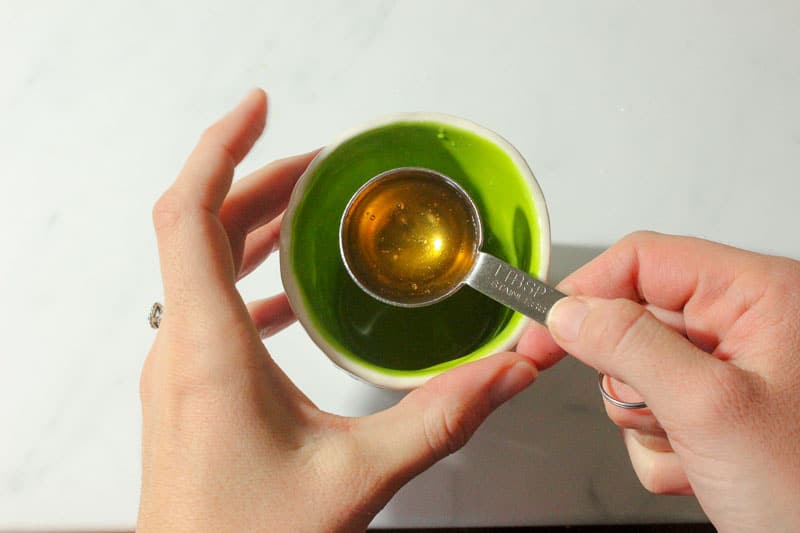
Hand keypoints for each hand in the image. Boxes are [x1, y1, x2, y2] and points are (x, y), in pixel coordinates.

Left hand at [139, 89, 537, 531]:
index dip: (221, 147)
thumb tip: (502, 374)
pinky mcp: (188, 388)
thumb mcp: (356, 477)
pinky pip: (209, 306)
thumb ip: (440, 420)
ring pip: (201, 265)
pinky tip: (292, 297)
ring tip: (309, 211)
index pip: (189, 214)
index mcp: (207, 350)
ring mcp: (178, 368)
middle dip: (261, 181)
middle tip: (320, 165)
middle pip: (202, 227)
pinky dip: (249, 279)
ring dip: (251, 226)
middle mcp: (180, 348)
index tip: (257, 107)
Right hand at [519, 232, 799, 531]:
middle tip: (658, 413)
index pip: (643, 261)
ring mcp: (730, 371)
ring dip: (647, 423)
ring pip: (638, 373)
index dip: (586, 292)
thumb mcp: (709, 408)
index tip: (542, 332)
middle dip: (629, 380)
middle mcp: (745, 325)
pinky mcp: (716, 410)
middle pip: (635, 320)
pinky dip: (661, 449)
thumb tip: (569, 312)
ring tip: (693, 452)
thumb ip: (630, 346)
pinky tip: (702, 471)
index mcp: (758, 295)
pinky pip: (653, 412)